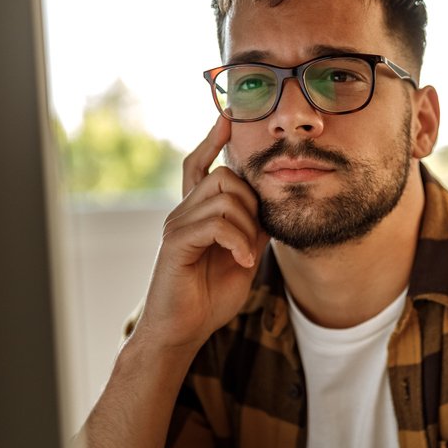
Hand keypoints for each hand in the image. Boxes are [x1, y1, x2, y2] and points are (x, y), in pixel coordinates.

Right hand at [134, 116, 268, 351]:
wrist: (182, 331)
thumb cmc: (209, 297)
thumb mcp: (242, 256)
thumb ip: (252, 228)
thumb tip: (271, 205)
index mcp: (196, 213)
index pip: (199, 166)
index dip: (212, 141)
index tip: (227, 116)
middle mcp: (182, 212)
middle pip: (225, 177)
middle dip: (252, 203)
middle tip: (253, 238)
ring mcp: (177, 225)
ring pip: (224, 198)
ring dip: (247, 227)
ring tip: (245, 254)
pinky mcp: (176, 243)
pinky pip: (216, 223)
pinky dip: (237, 241)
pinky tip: (242, 260)